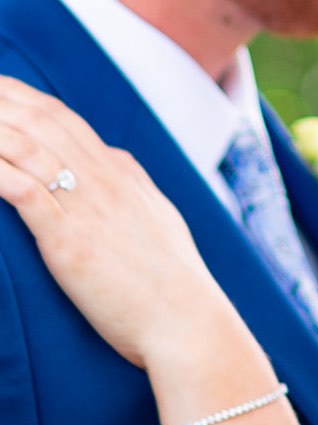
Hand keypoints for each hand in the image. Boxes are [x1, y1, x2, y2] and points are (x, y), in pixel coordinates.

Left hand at [0, 75, 231, 368]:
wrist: (189, 325)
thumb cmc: (175, 288)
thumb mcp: (159, 223)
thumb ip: (134, 189)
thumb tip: (119, 165)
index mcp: (121, 175)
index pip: (62, 118)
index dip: (22, 98)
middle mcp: (102, 181)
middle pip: (37, 121)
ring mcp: (86, 208)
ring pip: (25, 146)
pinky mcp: (70, 241)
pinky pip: (21, 190)